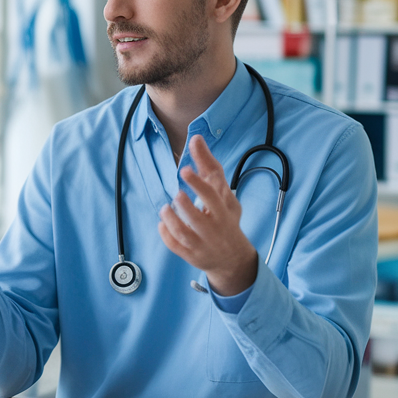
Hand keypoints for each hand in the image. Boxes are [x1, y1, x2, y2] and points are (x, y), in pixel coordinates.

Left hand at [158, 135, 257, 295]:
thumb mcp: (224, 194)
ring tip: (165, 208)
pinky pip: (175, 247)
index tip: (186, 169)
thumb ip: (209, 167)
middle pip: (198, 218)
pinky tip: (163, 223)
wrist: (234, 259)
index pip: (212, 195)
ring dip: (172, 220)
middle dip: (186, 205)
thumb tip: (196, 139)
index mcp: (223, 212)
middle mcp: (213, 229)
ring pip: (184, 233)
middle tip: (177, 194)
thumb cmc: (225, 219)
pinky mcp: (191, 255)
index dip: (199, 182)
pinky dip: (167, 235)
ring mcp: (201, 243)